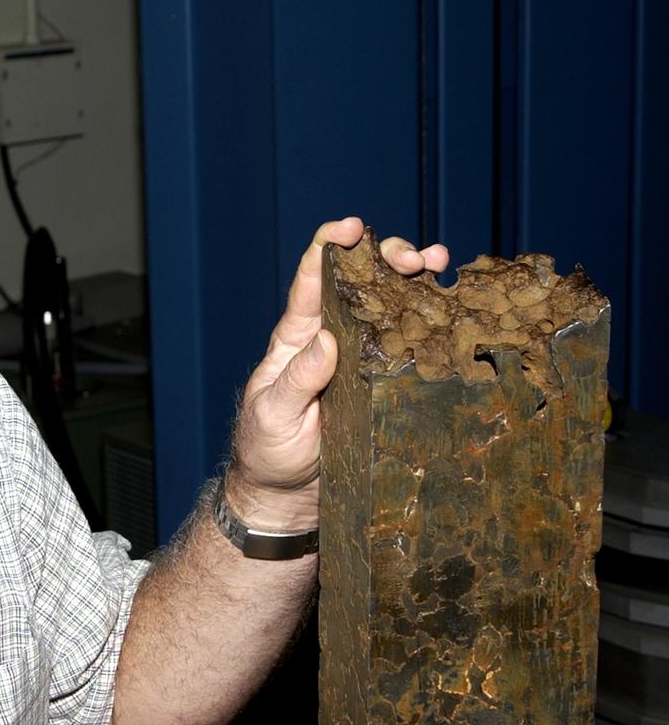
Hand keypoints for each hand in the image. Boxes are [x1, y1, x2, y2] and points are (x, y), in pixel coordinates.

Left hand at [226, 217, 448, 527]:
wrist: (288, 496)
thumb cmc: (269, 452)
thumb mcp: (273, 415)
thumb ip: (297, 380)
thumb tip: (326, 341)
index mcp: (298, 337)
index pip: (312, 280)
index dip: (330, 246)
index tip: (350, 228)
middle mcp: (333, 338)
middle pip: (362, 283)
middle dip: (387, 258)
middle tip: (413, 258)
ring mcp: (363, 360)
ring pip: (393, 308)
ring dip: (416, 280)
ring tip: (438, 264)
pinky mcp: (386, 383)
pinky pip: (411, 346)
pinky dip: (433, 322)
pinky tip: (455, 308)